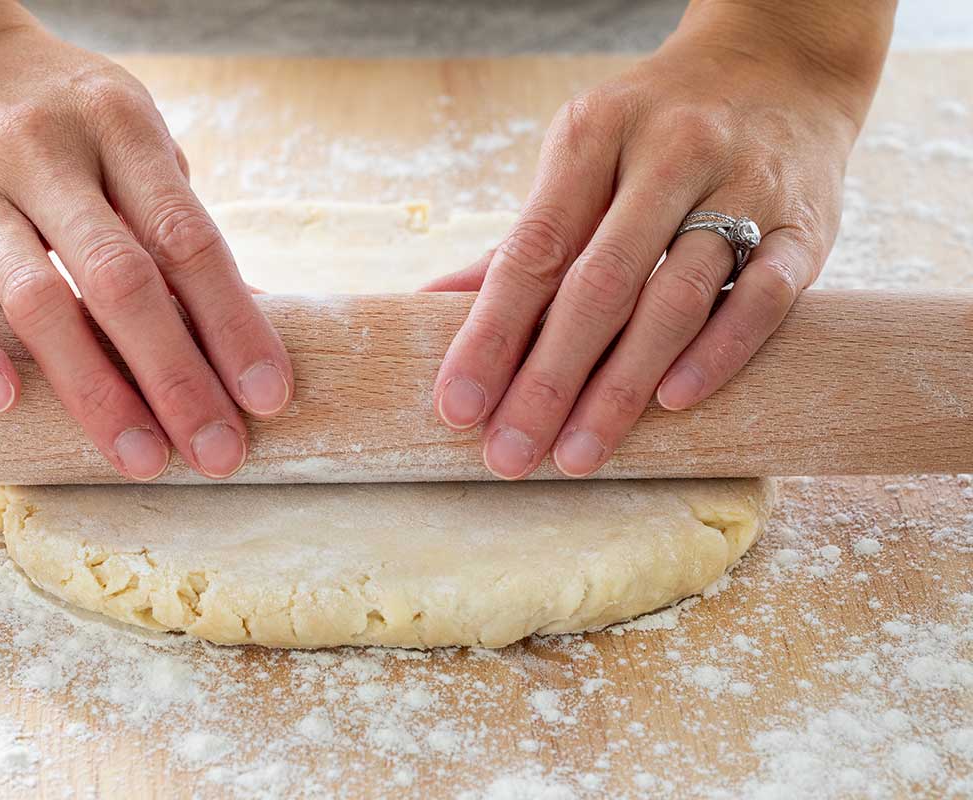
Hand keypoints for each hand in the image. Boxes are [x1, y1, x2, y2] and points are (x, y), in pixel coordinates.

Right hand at [0, 3, 292, 479]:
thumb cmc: (59, 116)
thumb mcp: (131, 139)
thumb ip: (178, 222)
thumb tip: (254, 317)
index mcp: (120, 128)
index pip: (187, 238)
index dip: (233, 322)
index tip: (267, 396)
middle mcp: (46, 153)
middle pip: (122, 280)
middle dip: (178, 378)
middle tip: (219, 453)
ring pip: (38, 298)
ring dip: (94, 390)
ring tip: (141, 457)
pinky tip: (6, 403)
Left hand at [427, 1, 891, 478]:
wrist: (780, 69)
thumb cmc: (654, 134)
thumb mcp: (580, 159)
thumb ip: (521, 240)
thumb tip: (427, 306)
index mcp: (595, 136)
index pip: (533, 250)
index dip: (490, 334)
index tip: (458, 407)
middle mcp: (670, 155)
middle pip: (598, 285)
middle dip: (547, 380)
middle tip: (510, 454)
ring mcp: (746, 187)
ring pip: (677, 299)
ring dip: (621, 386)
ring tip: (578, 453)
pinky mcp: (806, 226)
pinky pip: (763, 297)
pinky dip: (717, 353)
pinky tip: (673, 402)